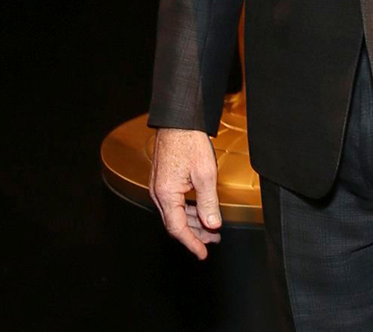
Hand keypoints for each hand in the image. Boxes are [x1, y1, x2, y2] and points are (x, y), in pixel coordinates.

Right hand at [150, 128, 221, 260]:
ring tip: (211, 226)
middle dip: (195, 234)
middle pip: (175, 223)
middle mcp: (158, 192)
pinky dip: (188, 209)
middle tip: (213, 239)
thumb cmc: (188, 140)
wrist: (178, 119)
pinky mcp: (163, 178)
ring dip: (193, 221)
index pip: (177, 228)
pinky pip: (174, 201)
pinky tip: (200, 209)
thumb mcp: (205, 174)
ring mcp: (159, 185)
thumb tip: (213, 224)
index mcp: (166, 194)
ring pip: (175, 212)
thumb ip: (208, 203)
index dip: (191, 243)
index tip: (202, 253)